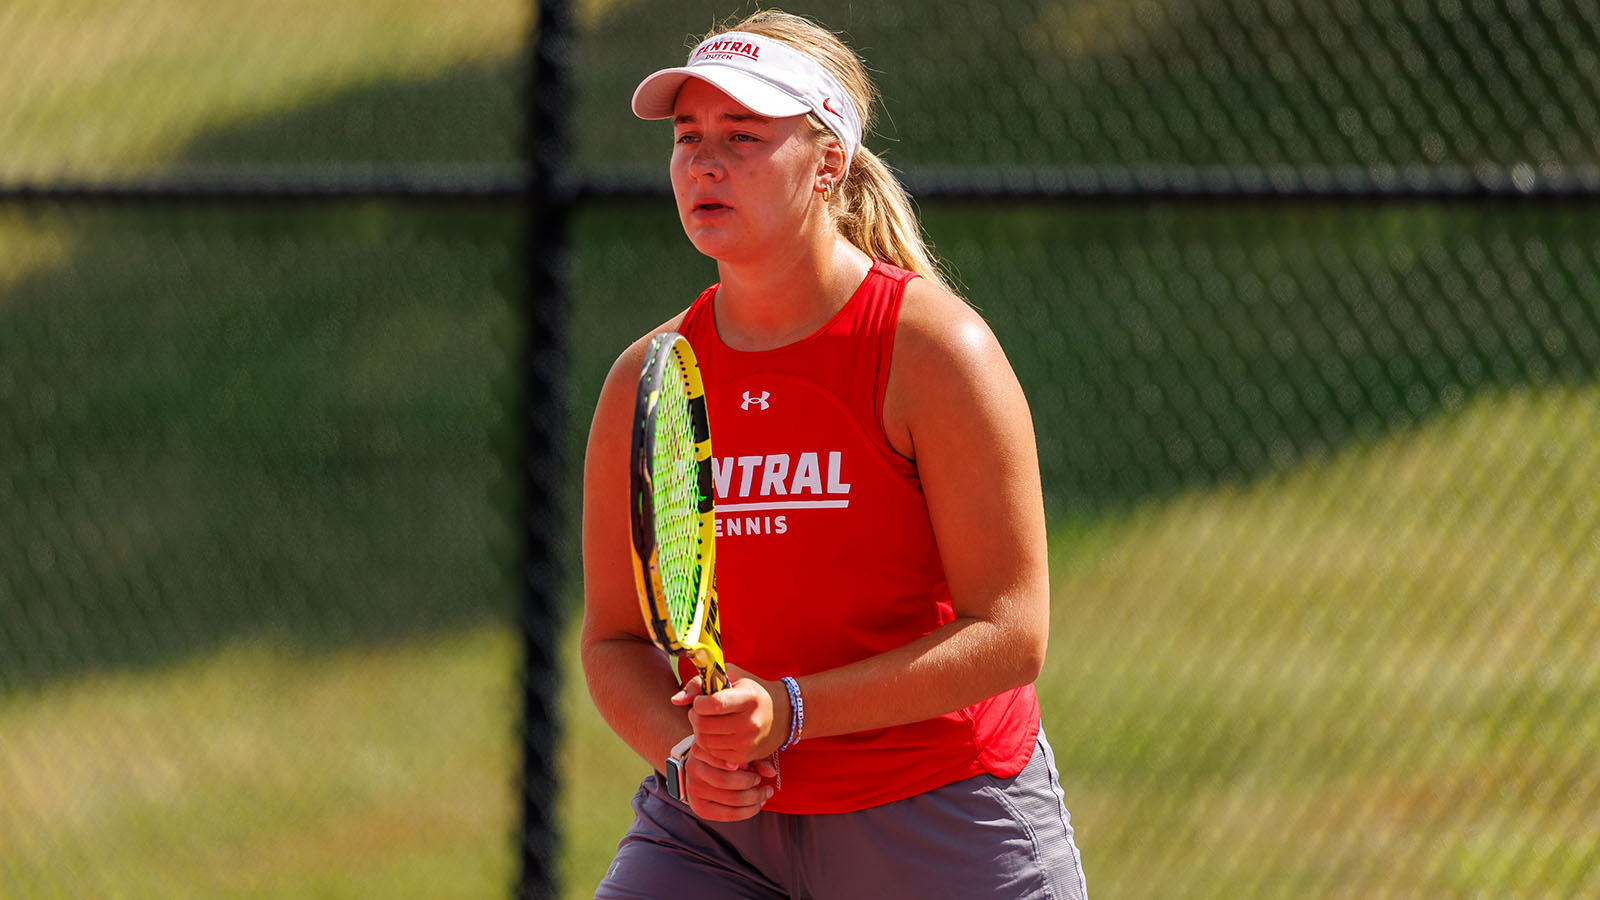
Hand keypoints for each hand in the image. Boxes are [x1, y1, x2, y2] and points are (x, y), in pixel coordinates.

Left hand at [671, 665, 790, 769]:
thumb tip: (675, 700)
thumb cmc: (752, 691)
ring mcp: (748, 742)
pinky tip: (715, 734)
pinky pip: (713, 754)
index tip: (701, 700)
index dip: (699, 702)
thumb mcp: (732, 676)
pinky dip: (708, 744)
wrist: (784, 714)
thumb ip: (700, 683)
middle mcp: (750, 722)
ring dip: (699, 731)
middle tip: (699, 712)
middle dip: (694, 717)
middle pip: (704, 725)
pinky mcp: (744, 757)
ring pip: (705, 741)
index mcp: (748, 698)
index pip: (713, 704)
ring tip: (707, 722)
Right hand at [680, 751, 776, 821]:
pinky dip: (746, 812)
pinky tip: (755, 805)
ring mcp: (693, 788)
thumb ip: (755, 757)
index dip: (735, 762)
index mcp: (700, 749)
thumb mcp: (738, 750)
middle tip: (767, 787)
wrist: (704, 768)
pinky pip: (727, 814)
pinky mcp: (699, 808)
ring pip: (729, 799)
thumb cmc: (726, 756)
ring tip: (765, 795)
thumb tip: (771, 773)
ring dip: (754, 800)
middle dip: (752, 786)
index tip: (752, 768)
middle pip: (724, 781)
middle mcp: (693, 768)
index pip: (717, 756)